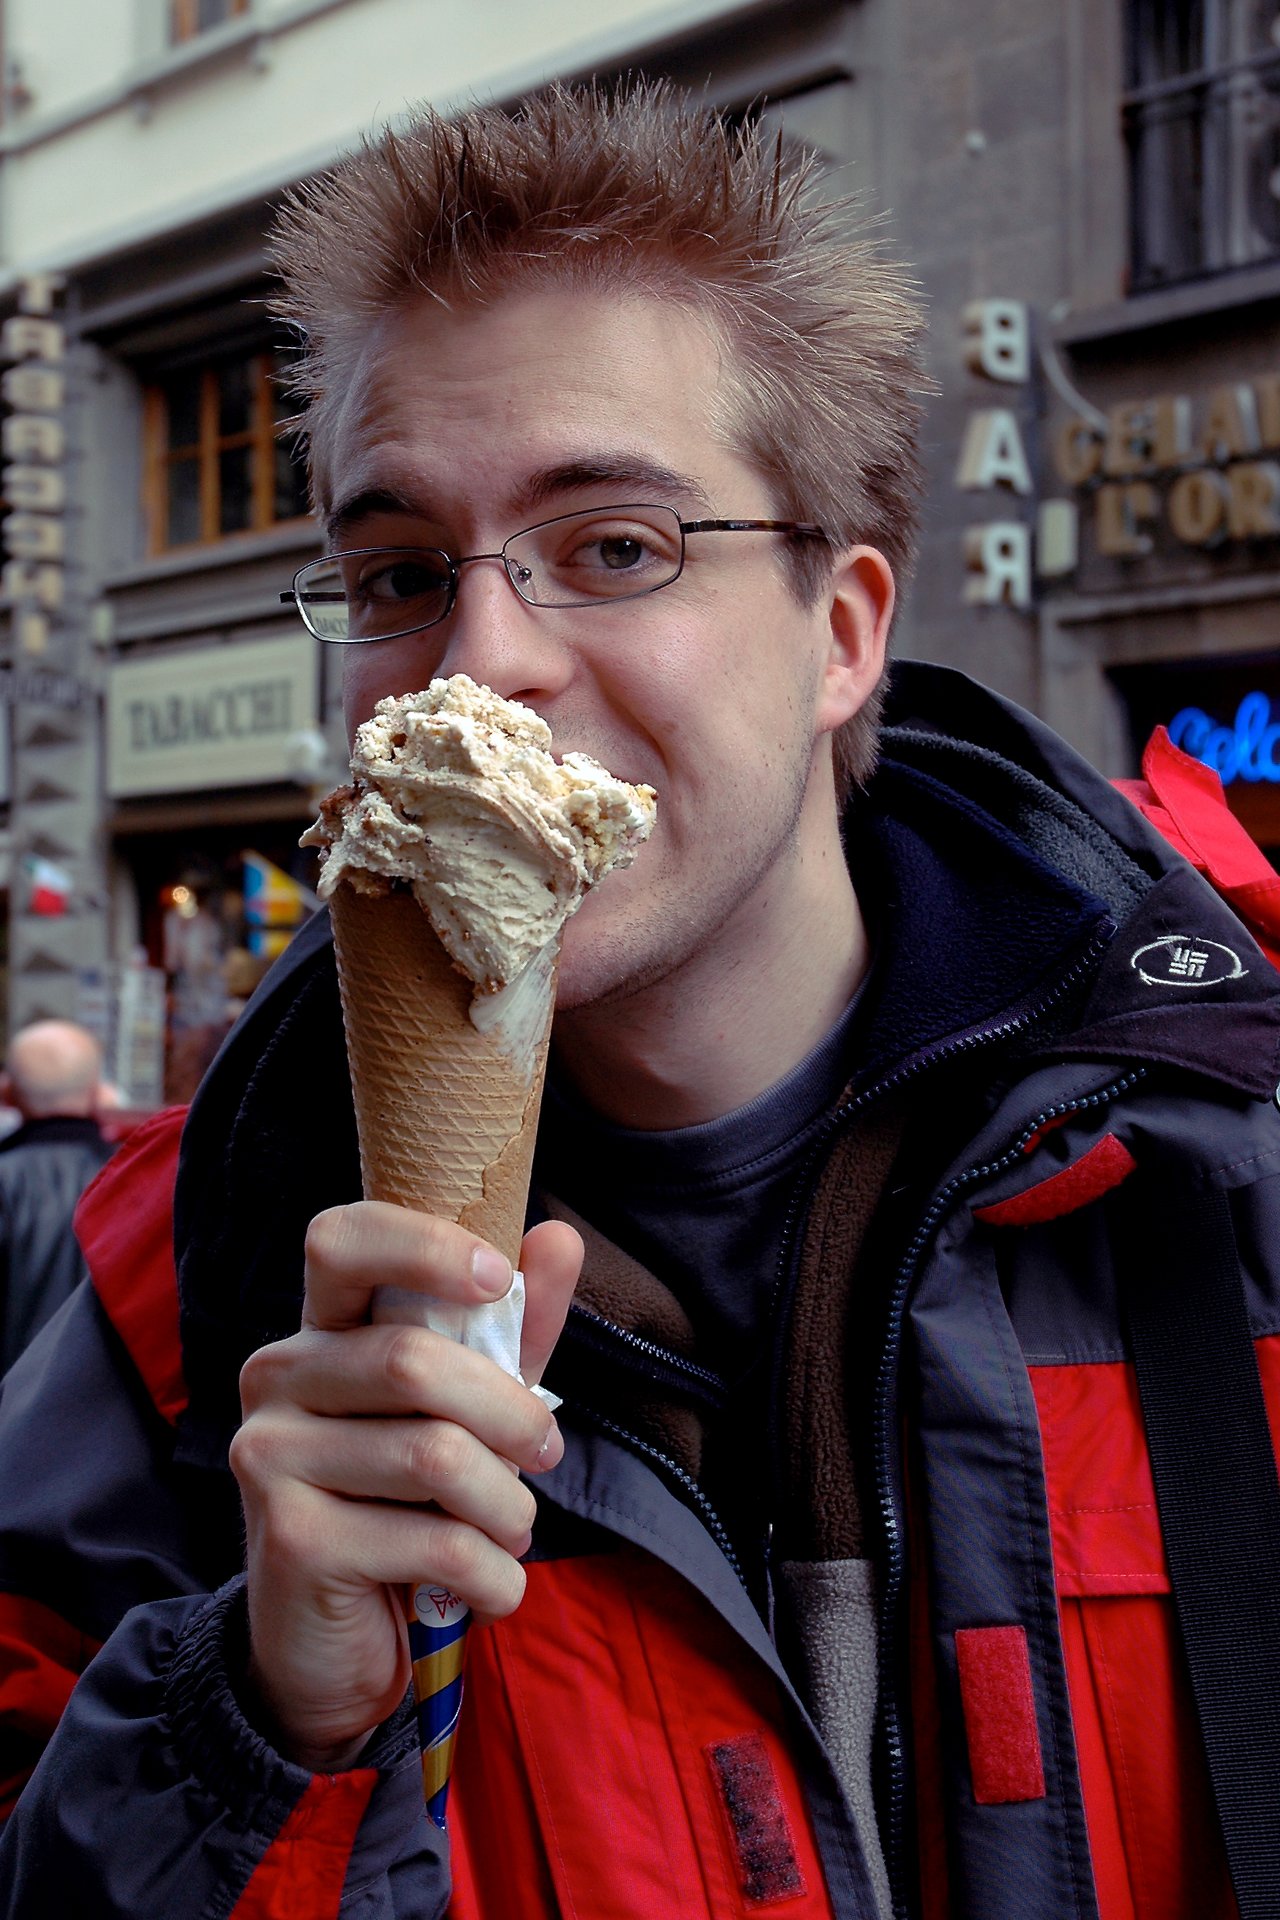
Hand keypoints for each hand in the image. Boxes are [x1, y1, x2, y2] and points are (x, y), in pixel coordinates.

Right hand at [229, 1203, 582, 1770]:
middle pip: (411, 1360)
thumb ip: (511, 1327)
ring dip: (506, 1505)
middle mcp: (275, 1378)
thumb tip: (559, 1237)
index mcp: (316, 1330)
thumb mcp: (469, 1409)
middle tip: (546, 1454)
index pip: (341, 1240)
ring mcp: (268, 1457)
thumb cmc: (407, 1506)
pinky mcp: (290, 1539)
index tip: (497, 1278)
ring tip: (513, 1529)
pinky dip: (492, 1571)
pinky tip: (491, 1585)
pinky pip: (432, 1542)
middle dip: (507, 1413)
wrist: (335, 1647)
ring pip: (433, 1456)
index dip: (422, 1245)